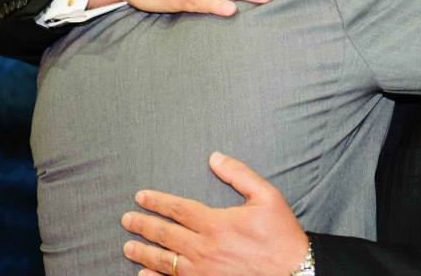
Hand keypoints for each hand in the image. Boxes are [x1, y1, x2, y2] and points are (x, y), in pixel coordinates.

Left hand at [122, 152, 307, 275]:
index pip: (178, 209)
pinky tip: (144, 274)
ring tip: (128, 246)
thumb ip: (239, 175)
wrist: (294, 273)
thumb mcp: (267, 196)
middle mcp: (204, 248)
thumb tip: (215, 158)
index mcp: (216, 223)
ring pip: (164, 261)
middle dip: (143, 225)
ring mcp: (203, 272)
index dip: (157, 201)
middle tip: (126, 220)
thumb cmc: (281, 235)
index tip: (140, 197)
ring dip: (144, 252)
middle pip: (165, 235)